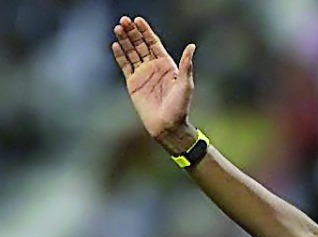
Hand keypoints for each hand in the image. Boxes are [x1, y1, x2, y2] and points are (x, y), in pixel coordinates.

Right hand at [111, 16, 196, 148]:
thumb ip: (186, 64)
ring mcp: (143, 75)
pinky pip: (125, 66)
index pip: (154, 44)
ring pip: (132, 53)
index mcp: (167, 66)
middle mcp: (154, 68)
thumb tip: (192, 46)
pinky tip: (116, 44)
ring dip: (125, 40)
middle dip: (133, 32)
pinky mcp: (133, 84)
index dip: (146, 32)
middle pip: (141, 45)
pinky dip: (120, 55)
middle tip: (124, 20)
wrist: (168, 125)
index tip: (138, 20)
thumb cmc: (180, 107)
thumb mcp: (185, 84)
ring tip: (118, 27)